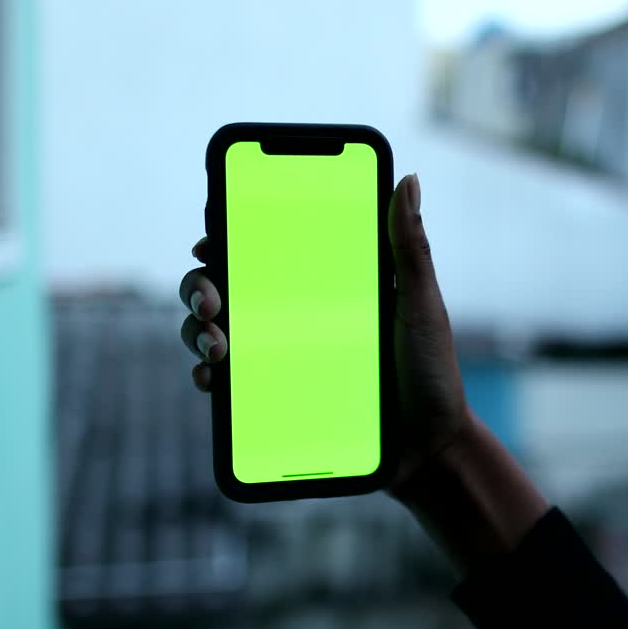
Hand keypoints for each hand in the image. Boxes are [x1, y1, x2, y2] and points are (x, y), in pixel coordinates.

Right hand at [179, 174, 470, 492]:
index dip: (229, 233)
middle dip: (201, 285)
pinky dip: (207, 375)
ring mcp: (280, 356)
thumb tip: (409, 180)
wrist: (427, 448)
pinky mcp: (275, 398)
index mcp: (325, 283)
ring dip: (195, 329)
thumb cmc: (432, 372)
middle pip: (226, 285)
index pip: (266, 247)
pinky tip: (210, 378)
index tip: (212, 232)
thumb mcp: (421, 307)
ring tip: (214, 343)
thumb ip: (411, 249)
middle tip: (211, 299)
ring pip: (214, 330)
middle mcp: (294, 314)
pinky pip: (227, 383)